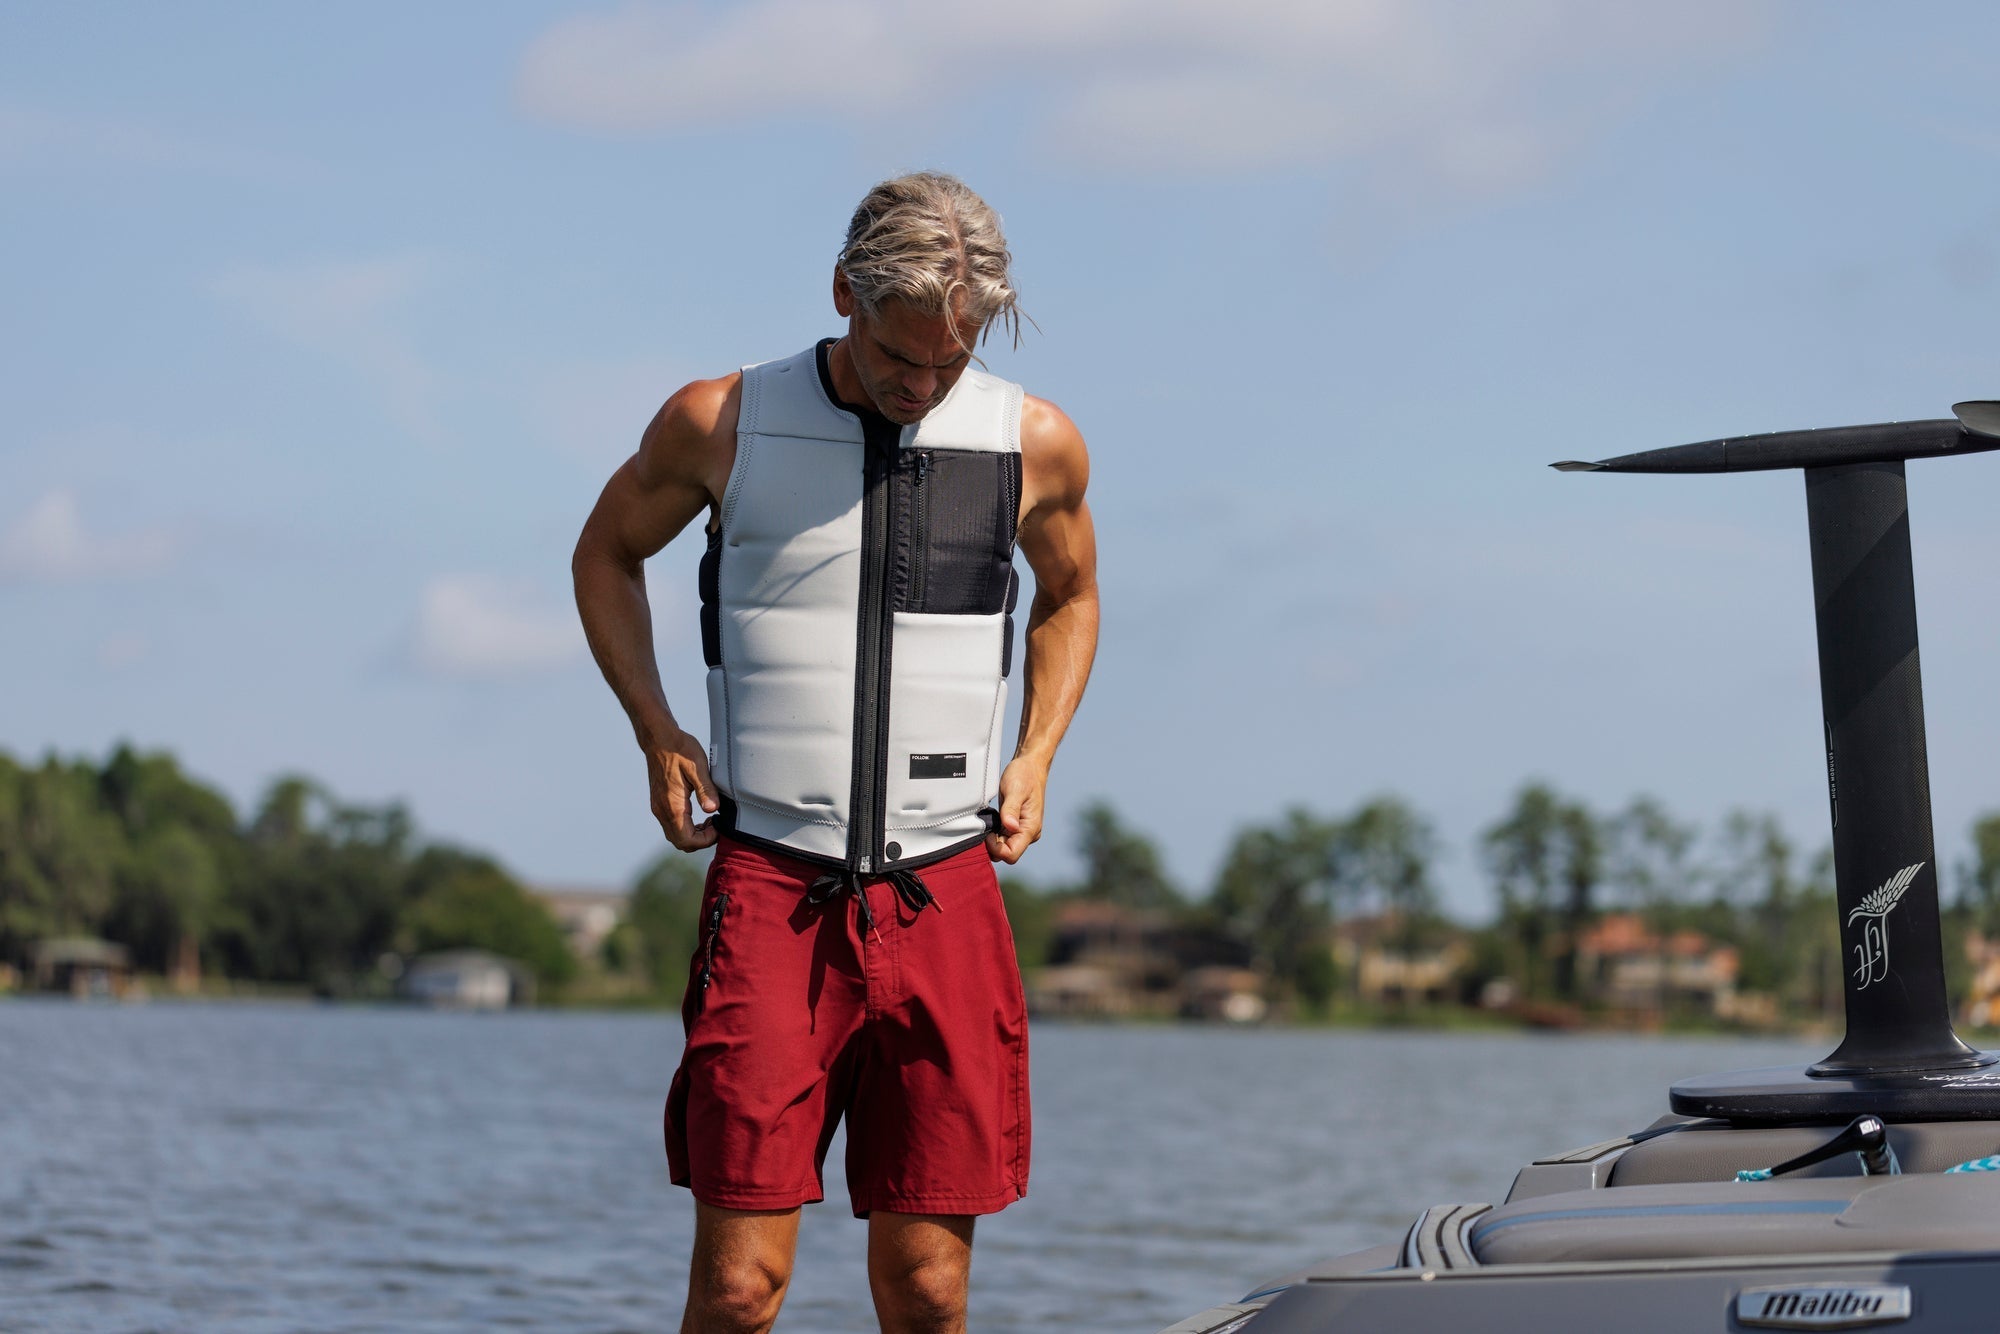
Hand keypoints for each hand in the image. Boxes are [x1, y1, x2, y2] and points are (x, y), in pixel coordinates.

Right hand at [646, 728, 719, 850]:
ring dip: (693, 834)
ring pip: (675, 835)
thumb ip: (706, 790)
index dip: (705, 840)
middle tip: (715, 825)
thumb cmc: (679, 750)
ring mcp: (659, 807)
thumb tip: (713, 809)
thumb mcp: (697, 767)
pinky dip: (686, 826)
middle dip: (700, 840)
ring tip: (709, 820)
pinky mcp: (659, 803)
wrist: (659, 739)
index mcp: (672, 806)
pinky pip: (671, 825)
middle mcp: (662, 811)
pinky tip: (699, 813)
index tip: (718, 826)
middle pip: (680, 842)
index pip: (687, 840)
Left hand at [985, 757, 1047, 863]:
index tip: (988, 833)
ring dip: (992, 839)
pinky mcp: (1015, 826)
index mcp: (1031, 828)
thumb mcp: (1015, 789)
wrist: (1030, 766)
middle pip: (1006, 854)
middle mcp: (1028, 833)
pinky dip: (994, 833)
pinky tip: (991, 819)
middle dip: (992, 845)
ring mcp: (1022, 830)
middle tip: (986, 824)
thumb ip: (1011, 809)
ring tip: (989, 820)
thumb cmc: (1024, 775)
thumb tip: (1010, 827)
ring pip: (1003, 847)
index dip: (996, 849)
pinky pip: (1002, 838)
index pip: (1012, 854)